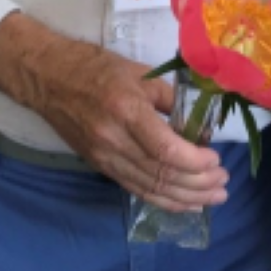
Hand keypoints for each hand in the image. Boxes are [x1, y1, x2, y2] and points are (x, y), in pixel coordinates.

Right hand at [0, 15, 227, 211]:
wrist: (47, 78)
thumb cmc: (94, 67)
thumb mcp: (138, 72)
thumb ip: (170, 99)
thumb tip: (199, 125)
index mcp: (126, 111)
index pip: (167, 151)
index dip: (196, 162)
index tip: (217, 159)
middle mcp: (114, 140)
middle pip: (162, 175)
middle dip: (199, 183)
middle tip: (224, 181)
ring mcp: (105, 157)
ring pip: (151, 188)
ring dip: (187, 198)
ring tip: (214, 197)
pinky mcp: (100, 166)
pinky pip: (136, 189)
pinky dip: (164, 200)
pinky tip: (186, 203)